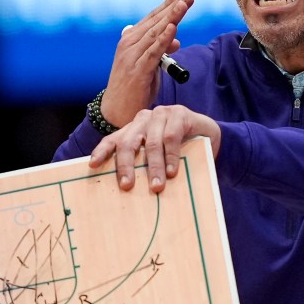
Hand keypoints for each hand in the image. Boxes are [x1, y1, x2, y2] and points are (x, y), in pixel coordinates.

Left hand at [88, 105, 220, 192]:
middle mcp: (144, 119)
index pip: (114, 139)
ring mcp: (162, 114)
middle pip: (128, 142)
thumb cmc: (181, 150)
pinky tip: (173, 171)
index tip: (93, 165)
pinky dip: (172, 156)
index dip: (102, 151)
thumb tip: (127, 190)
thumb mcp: (159, 158)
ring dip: (154, 167)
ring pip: (152, 142)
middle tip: (127, 186)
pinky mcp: (180, 113)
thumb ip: (144, 165)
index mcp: (134, 129)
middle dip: (126, 166)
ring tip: (156, 187)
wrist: (210, 136)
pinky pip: (172, 136)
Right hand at [102, 0, 194, 127]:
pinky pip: (153, 52)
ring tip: (183, 5)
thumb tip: (176, 40)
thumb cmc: (134, 88)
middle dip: (173, 7)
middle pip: (155, 22)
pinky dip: (163, 39)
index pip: (151, 19)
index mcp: (130, 41)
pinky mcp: (137, 71)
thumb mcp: (149, 66)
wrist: (117, 111)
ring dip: (171, 18)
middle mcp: (128, 45)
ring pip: (155, 34)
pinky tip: (173, 28)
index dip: (167, 6)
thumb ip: (160, 51)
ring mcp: (132, 57)